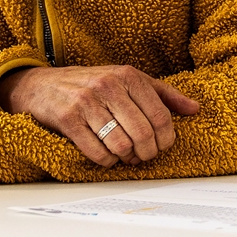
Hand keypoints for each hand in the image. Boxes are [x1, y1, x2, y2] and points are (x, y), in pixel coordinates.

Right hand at [2, 65, 201, 166]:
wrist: (42, 85)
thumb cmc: (91, 84)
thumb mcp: (128, 80)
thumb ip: (163, 94)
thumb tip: (194, 109)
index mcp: (128, 75)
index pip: (160, 115)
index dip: (166, 138)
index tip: (163, 145)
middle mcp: (108, 86)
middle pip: (143, 133)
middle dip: (148, 152)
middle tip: (144, 155)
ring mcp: (87, 103)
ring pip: (122, 145)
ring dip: (127, 157)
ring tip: (126, 154)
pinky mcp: (69, 120)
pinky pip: (98, 153)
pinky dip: (107, 161)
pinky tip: (107, 154)